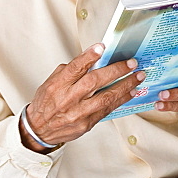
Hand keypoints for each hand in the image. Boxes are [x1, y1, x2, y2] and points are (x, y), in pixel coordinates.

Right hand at [21, 43, 144, 151]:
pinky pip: (108, 110)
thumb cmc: (47, 104)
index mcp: (58, 85)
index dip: (88, 56)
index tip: (102, 47)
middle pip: (94, 81)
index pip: (74, 68)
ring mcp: (79, 113)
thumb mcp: (51, 82)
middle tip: (131, 62)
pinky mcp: (87, 124)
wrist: (39, 130)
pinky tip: (131, 91)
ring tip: (138, 76)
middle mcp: (68, 99)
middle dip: (116, 70)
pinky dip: (122, 99)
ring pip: (106, 97)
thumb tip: (91, 58)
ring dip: (125, 85)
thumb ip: (70, 71)